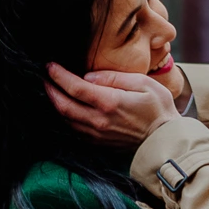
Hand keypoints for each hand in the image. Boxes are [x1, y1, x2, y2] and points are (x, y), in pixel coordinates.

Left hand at [47, 64, 178, 146]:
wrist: (164, 141)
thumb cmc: (158, 109)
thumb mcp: (143, 83)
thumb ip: (115, 77)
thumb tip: (89, 76)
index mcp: (109, 102)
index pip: (75, 87)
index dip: (59, 76)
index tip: (50, 66)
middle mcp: (99, 120)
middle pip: (63, 105)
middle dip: (50, 90)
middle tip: (43, 77)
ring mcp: (97, 134)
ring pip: (66, 119)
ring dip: (55, 104)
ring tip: (50, 90)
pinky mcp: (98, 142)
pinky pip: (74, 129)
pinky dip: (65, 117)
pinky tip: (64, 107)